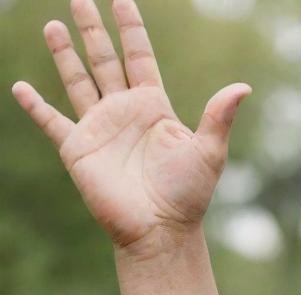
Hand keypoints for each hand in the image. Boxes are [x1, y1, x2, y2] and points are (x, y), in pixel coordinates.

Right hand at [11, 0, 249, 254]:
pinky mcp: (78, 149)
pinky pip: (52, 122)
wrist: (160, 230)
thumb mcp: (208, 152)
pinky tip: (22, 88)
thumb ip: (219, 117)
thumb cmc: (188, 195)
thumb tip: (244, 87)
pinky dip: (37, 106)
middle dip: (92, 28)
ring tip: (53, 24)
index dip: (131, 27)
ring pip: (77, 80)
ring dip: (64, 53)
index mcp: (154, 107)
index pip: (139, 56)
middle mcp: (124, 112)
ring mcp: (99, 128)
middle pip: (104, 59)